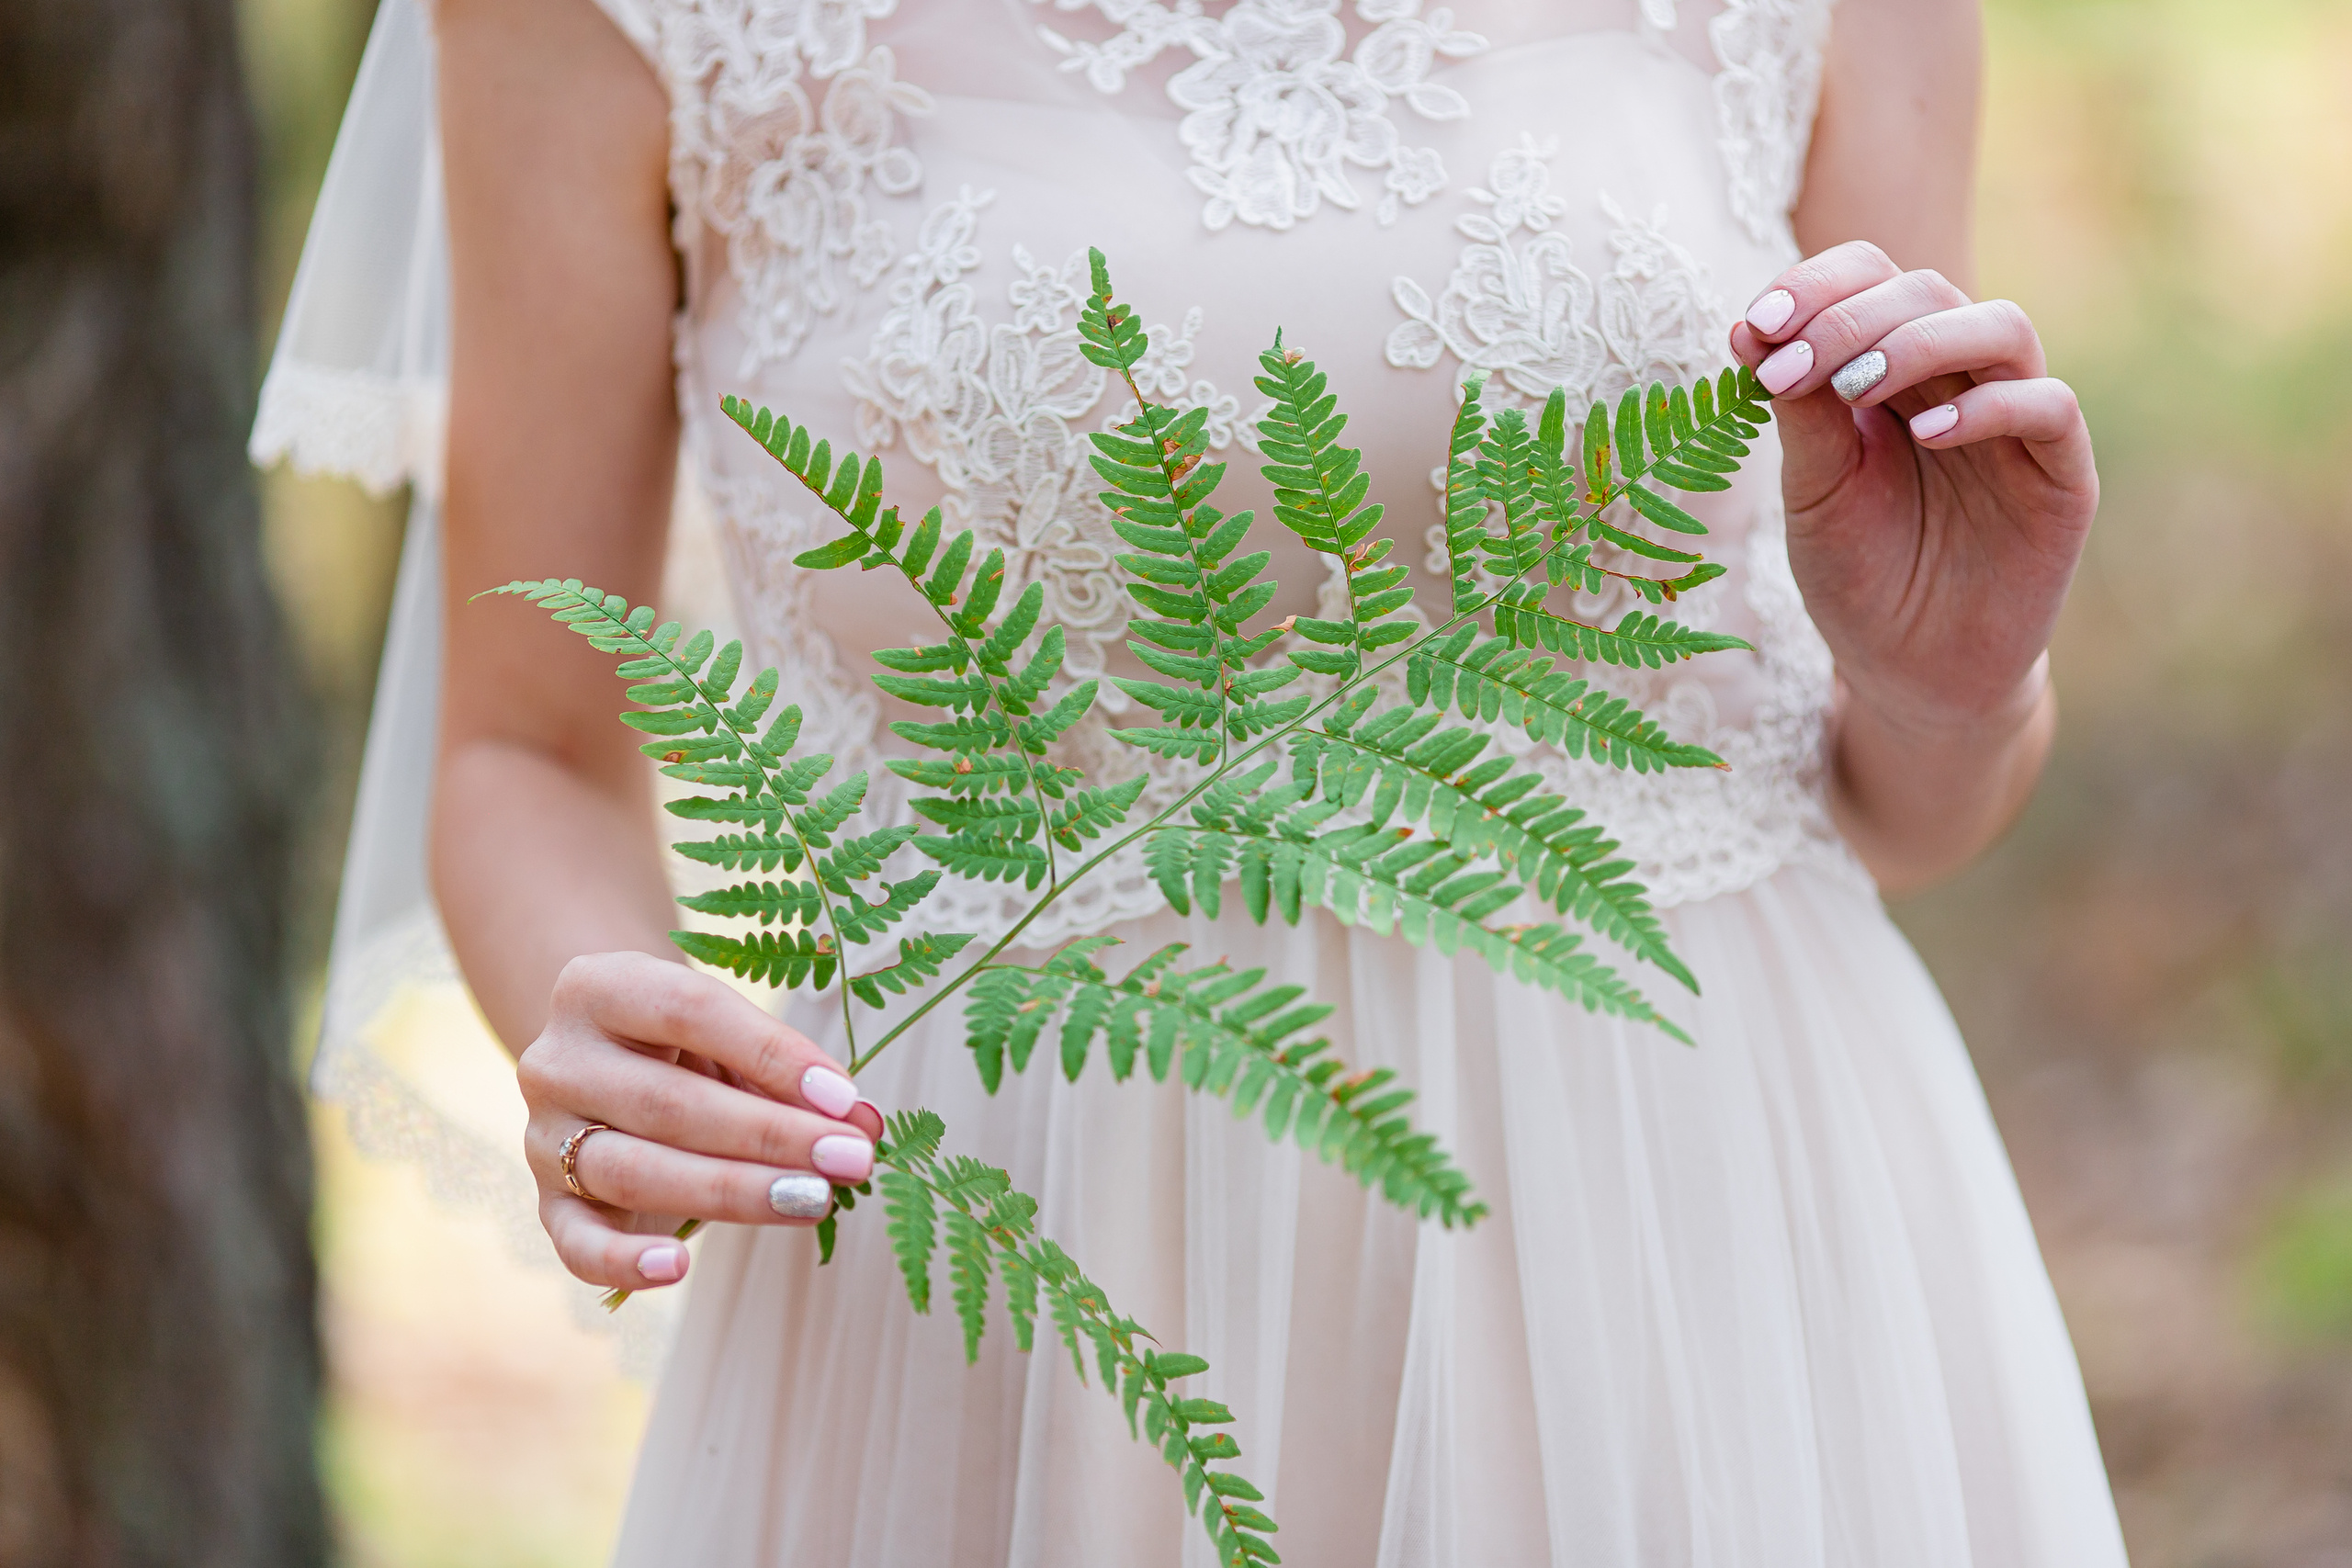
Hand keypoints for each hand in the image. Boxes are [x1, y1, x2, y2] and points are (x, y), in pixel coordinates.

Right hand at [518, 951, 884, 1290]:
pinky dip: (624, 1261)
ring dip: (734, 1191)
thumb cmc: (684, 1044)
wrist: (601, 1059)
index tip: (844, 1098)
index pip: (690, 1011)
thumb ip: (787, 1073)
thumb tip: (863, 1124)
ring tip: (813, 1200)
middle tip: (851, 1160)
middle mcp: (558, 1060)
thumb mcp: (728, 1036)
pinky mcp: (547, 1204)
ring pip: (635, 1170)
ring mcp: (544, 1135)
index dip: (772, 1054)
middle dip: (771, 1135)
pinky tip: (679, 1266)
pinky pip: (576, 1244)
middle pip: (669, 1103)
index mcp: (599, 989)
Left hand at [1729, 241, 2097, 734]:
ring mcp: (2017, 422)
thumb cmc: (1858, 575)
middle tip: (1792, 367)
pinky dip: (1989, 407)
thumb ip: (1798, 413)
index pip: (1871, 277)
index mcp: (1892, 369)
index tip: (1756, 327)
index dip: (1817, 285)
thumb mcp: (1812, 492)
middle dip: (1850, 318)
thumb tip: (1751, 328)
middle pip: (1927, 291)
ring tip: (1853, 389)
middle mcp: (1959, 380)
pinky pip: (2048, 406)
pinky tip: (1924, 435)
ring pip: (2001, 328)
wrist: (1909, 671)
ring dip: (1918, 343)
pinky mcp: (2061, 475)